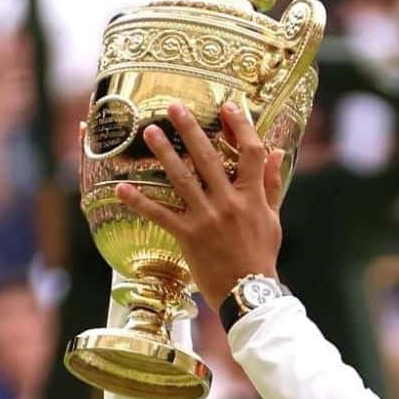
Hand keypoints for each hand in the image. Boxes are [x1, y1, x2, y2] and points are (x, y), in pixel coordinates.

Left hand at [116, 101, 283, 310]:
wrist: (248, 291)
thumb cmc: (261, 255)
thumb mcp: (272, 218)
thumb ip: (272, 184)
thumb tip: (277, 153)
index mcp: (253, 197)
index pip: (250, 153)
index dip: (240, 127)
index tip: (228, 106)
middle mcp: (229, 202)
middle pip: (209, 158)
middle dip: (191, 130)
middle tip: (175, 107)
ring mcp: (206, 218)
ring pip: (182, 179)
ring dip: (164, 153)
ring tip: (150, 132)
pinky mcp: (187, 236)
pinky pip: (160, 214)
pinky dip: (139, 201)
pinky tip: (121, 187)